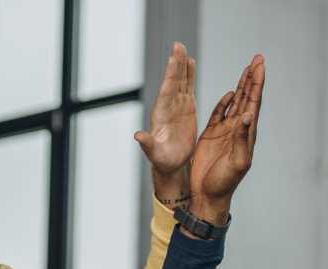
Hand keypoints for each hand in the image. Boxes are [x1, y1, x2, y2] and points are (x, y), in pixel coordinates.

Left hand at [135, 42, 196, 204]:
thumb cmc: (162, 161)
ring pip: (180, 82)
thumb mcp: (153, 153)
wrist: (170, 164)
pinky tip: (190, 63)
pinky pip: (187, 88)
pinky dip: (189, 76)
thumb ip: (146, 144)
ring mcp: (177, 106)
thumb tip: (137, 136)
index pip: (167, 90)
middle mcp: (168, 107)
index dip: (171, 74)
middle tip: (178, 45)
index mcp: (161, 114)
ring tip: (183, 49)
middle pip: (173, 81)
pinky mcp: (186, 109)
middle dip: (176, 64)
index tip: (174, 58)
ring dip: (182, 66)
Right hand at [187, 54, 265, 225]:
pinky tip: (231, 92)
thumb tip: (247, 115)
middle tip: (258, 58)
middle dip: (253, 78)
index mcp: (246, 134)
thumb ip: (242, 138)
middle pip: (248, 98)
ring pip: (237, 102)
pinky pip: (220, 113)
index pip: (254, 103)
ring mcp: (226, 132)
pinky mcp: (212, 135)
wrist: (208, 195)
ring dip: (243, 85)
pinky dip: (226, 101)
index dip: (257, 84)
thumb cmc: (224, 183)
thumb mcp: (237, 162)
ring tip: (248, 68)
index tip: (260, 66)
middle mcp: (238, 130)